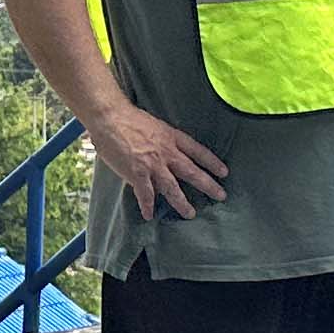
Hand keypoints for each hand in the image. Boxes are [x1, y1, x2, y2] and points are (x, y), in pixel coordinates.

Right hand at [88, 103, 227, 217]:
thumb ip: (162, 141)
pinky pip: (145, 195)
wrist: (110, 117)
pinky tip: (149, 215)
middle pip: (192, 171)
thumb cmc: (128, 118)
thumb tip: (164, 153)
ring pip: (173, 188)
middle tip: (221, 195)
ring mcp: (153, 165)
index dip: (212, 162)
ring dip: (182, 202)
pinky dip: (147, 206)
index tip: (223, 171)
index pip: (198, 151)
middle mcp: (167, 152)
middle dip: (208, 185)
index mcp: (172, 137)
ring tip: (190, 213)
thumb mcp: (154, 126)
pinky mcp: (137, 174)